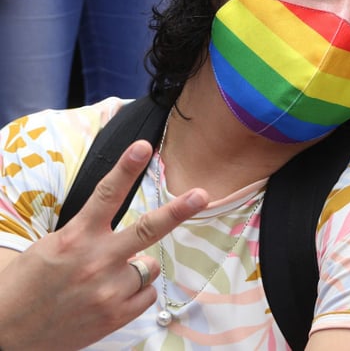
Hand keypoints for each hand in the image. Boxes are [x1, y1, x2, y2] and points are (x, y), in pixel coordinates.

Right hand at [0, 140, 208, 350]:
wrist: (7, 333)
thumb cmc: (27, 286)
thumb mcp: (50, 247)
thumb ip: (87, 234)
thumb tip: (117, 226)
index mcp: (75, 238)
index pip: (106, 195)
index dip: (126, 169)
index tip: (143, 147)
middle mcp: (96, 261)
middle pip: (148, 230)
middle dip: (178, 211)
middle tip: (201, 195)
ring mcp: (109, 290)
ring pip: (148, 266)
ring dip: (134, 269)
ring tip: (102, 281)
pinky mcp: (117, 315)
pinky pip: (146, 293)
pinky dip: (134, 294)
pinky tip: (107, 298)